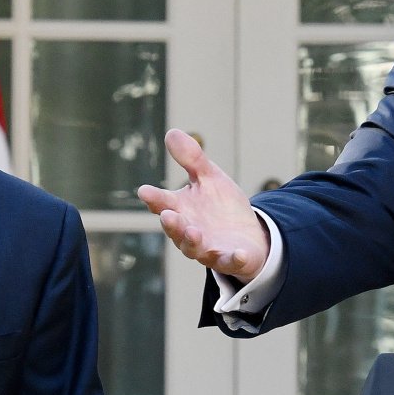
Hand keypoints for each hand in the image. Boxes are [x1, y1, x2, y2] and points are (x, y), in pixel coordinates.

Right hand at [137, 129, 270, 279]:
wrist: (249, 236)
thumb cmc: (221, 207)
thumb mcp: (210, 179)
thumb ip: (192, 160)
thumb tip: (171, 132)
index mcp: (181, 209)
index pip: (163, 203)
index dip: (154, 198)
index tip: (145, 192)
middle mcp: (189, 232)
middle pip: (176, 229)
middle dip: (172, 224)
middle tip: (168, 215)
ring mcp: (208, 248)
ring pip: (195, 248)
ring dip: (192, 241)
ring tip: (193, 231)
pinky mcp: (230, 259)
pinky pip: (230, 261)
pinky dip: (233, 258)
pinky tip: (238, 253)